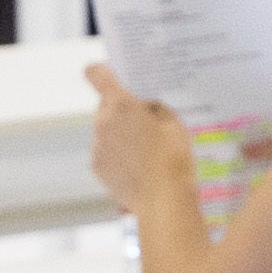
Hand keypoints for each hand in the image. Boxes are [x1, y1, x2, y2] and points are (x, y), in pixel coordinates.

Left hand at [82, 63, 191, 225]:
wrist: (164, 200)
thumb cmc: (172, 158)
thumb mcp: (174, 123)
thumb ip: (155, 108)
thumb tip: (146, 107)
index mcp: (121, 105)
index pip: (97, 74)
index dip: (101, 71)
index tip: (108, 73)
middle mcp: (102, 122)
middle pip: (105, 106)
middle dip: (122, 110)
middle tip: (145, 121)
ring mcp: (97, 146)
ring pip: (105, 130)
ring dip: (120, 134)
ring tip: (146, 150)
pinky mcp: (97, 167)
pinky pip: (105, 152)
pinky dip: (117, 155)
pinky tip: (139, 166)